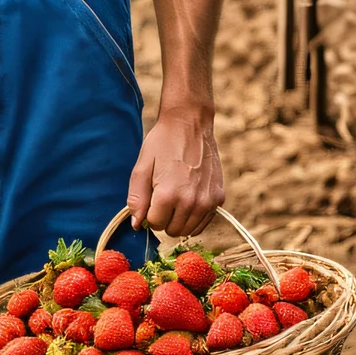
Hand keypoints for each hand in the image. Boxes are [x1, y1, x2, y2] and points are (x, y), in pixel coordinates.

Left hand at [126, 103, 223, 238]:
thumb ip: (137, 199)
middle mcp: (191, 202)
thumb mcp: (142, 168)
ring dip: (179, 220)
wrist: (191, 124)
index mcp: (168, 195)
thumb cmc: (163, 143)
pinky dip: (194, 217)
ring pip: (188, 230)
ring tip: (176, 197)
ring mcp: (208, 201)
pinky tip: (189, 199)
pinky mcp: (219, 198)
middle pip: (172, 230)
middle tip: (163, 197)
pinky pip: (204, 222)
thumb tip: (136, 225)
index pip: (155, 224)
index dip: (149, 213)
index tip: (152, 197)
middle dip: (164, 218)